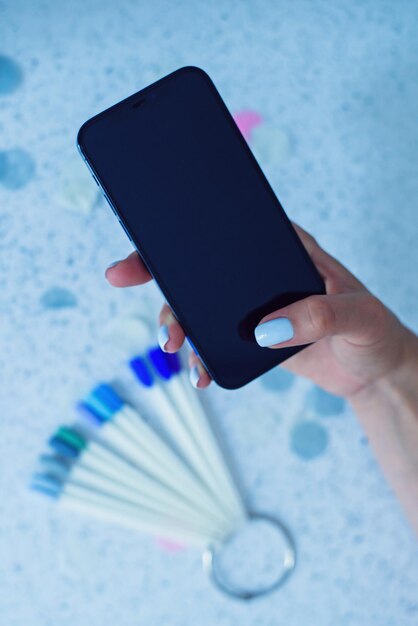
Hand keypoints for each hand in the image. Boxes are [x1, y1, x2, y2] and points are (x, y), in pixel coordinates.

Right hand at [105, 223, 410, 396]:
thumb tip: (264, 329)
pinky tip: (200, 371)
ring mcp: (250, 306)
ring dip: (177, 321)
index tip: (150, 233)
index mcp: (284, 247)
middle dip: (158, 270)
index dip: (184, 228)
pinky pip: (213, 341)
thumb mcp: (357, 315)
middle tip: (122, 276)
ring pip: (198, 306)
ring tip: (174, 345)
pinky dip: (200, 355)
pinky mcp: (248, 337)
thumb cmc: (372, 330)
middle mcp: (259, 273)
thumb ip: (318, 316)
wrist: (372, 369)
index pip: (227, 228)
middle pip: (199, 265)